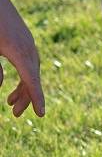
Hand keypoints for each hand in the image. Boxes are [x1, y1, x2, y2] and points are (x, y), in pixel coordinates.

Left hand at [0, 0, 44, 116]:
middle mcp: (29, 50)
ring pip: (31, 73)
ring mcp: (29, 45)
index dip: (36, 98)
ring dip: (22, 89)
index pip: (31, 81)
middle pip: (32, 80)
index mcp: (19, 53)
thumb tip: (0, 85)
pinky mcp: (26, 42)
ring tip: (10, 102)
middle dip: (25, 98)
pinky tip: (16, 83)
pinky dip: (24, 77)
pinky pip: (29, 65)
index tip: (42, 114)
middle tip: (16, 115)